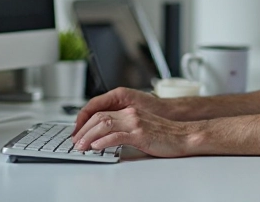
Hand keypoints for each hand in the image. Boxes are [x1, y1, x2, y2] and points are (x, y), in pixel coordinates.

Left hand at [72, 106, 199, 156]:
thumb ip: (126, 129)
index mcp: (130, 112)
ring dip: (89, 136)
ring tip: (80, 147)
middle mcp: (131, 114)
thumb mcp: (142, 128)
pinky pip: (117, 135)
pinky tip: (96, 147)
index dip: (86, 123)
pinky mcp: (140, 134)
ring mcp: (135, 123)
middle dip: (83, 131)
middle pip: (99, 118)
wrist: (185, 136)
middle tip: (75, 143)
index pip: (101, 113)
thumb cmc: (166, 135)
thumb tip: (107, 139)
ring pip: (104, 125)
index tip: (78, 135)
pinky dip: (103, 141)